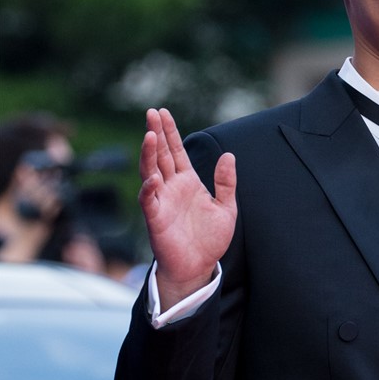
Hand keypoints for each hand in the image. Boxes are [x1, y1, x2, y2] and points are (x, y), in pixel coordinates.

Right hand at [139, 108, 236, 309]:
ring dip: (149, 154)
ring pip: (150, 172)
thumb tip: (229, 155)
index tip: (163, 112)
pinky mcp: (156, 219)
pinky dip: (149, 188)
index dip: (170, 132)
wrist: (199, 267)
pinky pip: (148, 200)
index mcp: (188, 182)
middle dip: (156, 133)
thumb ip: (227, 183)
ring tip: (150, 135)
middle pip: (161, 155)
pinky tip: (153, 178)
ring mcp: (161, 202)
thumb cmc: (210, 240)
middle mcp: (171, 188)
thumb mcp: (226, 208)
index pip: (176, 151)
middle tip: (151, 112)